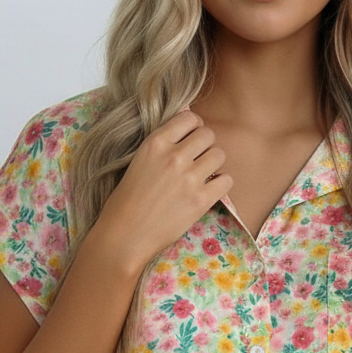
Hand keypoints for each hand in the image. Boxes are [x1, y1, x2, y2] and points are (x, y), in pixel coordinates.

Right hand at [93, 107, 233, 271]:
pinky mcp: (200, 200)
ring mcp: (189, 178)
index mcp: (155, 143)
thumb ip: (162, 145)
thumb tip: (187, 132)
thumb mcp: (139, 160)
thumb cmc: (126, 200)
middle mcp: (174, 156)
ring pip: (219, 155)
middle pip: (208, 135)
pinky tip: (208, 190)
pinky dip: (221, 184)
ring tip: (202, 176)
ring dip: (214, 164)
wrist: (125, 234)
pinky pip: (227, 180)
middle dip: (205, 146)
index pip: (190, 118)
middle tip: (196, 161)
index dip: (194, 128)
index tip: (190, 141)